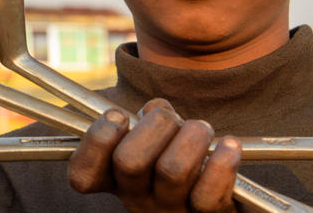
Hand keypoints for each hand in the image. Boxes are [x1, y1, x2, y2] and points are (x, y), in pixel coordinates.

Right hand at [68, 98, 241, 212]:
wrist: (221, 200)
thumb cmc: (181, 158)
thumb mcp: (157, 139)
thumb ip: (149, 119)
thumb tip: (155, 110)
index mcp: (116, 182)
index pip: (83, 175)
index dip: (96, 141)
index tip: (118, 116)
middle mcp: (138, 202)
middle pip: (129, 161)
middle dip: (155, 125)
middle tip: (171, 119)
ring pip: (171, 171)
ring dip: (191, 136)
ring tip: (202, 129)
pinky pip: (209, 194)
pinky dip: (222, 162)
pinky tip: (229, 147)